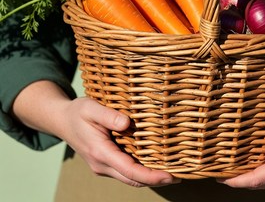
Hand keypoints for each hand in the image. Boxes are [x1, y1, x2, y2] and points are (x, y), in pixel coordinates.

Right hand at [59, 97, 179, 186]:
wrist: (61, 121)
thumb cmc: (77, 112)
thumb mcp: (90, 108)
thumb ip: (108, 115)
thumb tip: (127, 123)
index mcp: (100, 152)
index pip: (130, 170)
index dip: (151, 175)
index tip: (170, 175)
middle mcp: (102, 164)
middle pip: (133, 179)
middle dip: (156, 180)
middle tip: (180, 176)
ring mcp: (104, 165)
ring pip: (130, 177)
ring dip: (150, 177)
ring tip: (172, 172)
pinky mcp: (106, 162)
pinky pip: (126, 171)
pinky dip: (141, 171)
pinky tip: (155, 164)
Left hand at [219, 107, 264, 189]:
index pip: (257, 178)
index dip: (237, 180)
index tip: (219, 175)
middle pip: (256, 183)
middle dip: (236, 180)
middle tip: (215, 169)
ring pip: (261, 181)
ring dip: (244, 178)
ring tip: (224, 166)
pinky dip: (253, 174)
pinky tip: (244, 164)